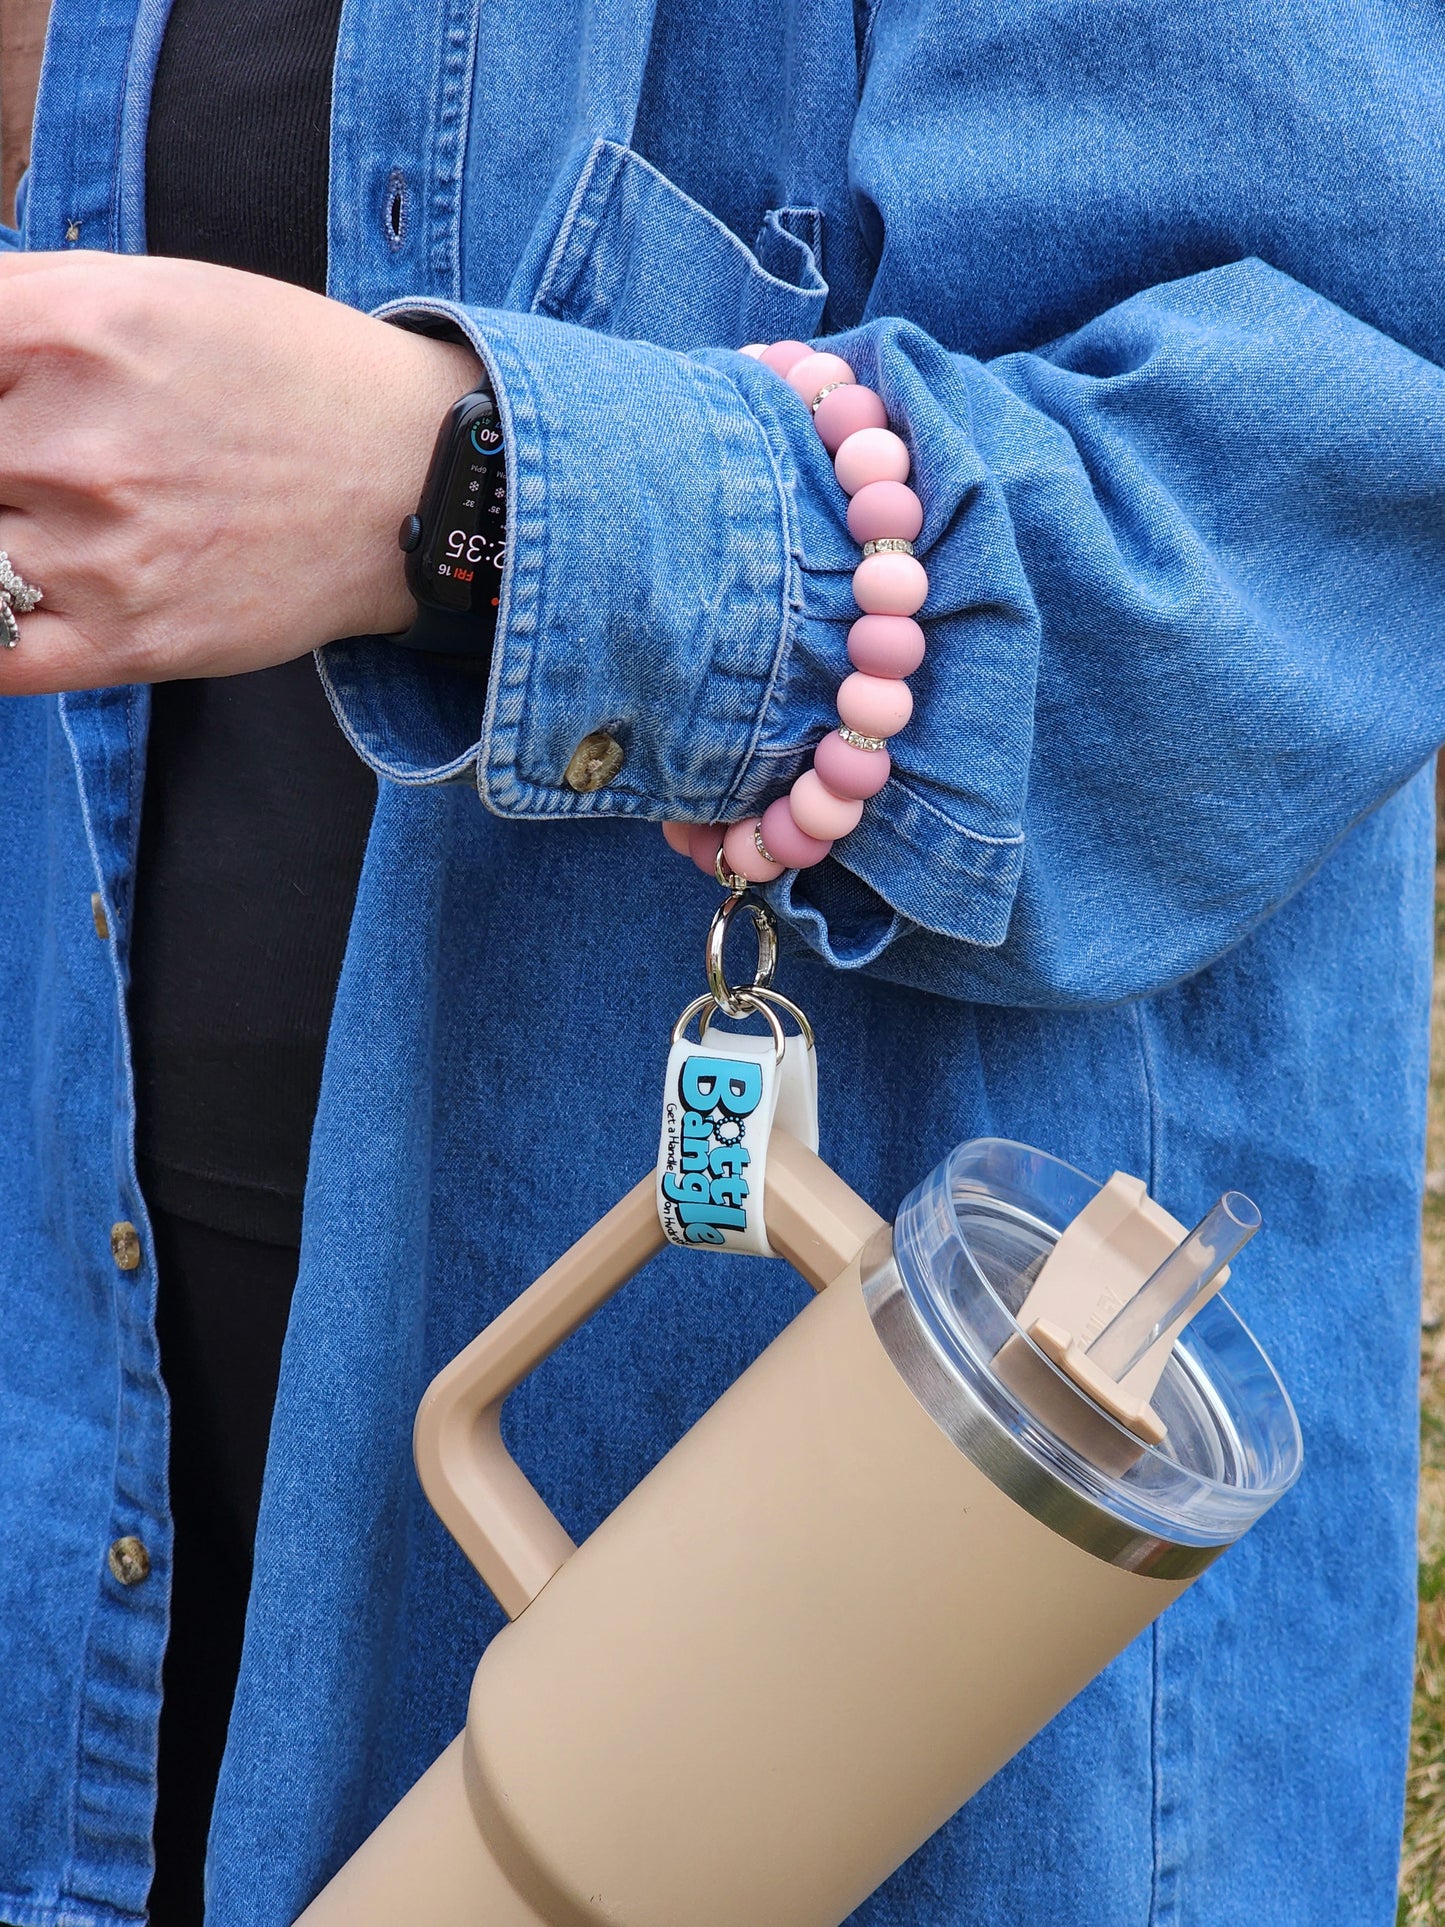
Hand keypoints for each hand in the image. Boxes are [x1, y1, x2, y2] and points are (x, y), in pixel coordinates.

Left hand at [0, 251, 481, 691]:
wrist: (412, 481)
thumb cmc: (287, 373)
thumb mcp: (148, 288)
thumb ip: (19, 300)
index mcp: (65, 330)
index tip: (2, 408)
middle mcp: (70, 443)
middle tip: (34, 465)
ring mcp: (95, 553)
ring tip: (42, 518)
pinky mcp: (126, 641)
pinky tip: (9, 597)